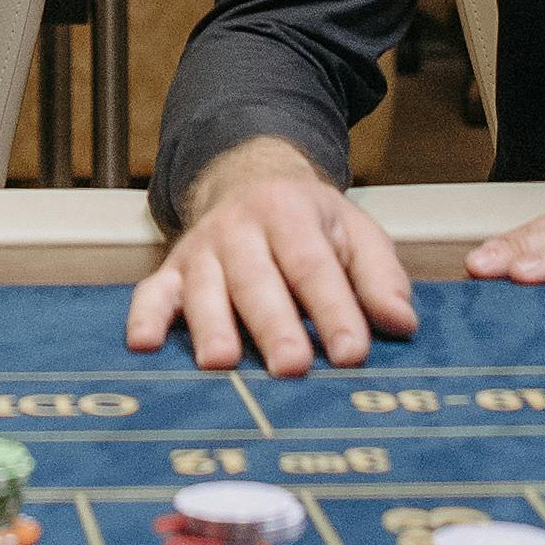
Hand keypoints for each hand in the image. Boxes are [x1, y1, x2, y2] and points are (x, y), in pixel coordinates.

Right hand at [124, 137, 418, 375]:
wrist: (247, 177)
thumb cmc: (308, 222)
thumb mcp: (354, 232)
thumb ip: (380, 277)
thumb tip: (401, 323)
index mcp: (291, 214)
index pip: (314, 266)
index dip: (334, 310)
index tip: (352, 353)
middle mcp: (241, 229)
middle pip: (258, 281)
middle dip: (275, 325)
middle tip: (292, 366)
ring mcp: (202, 250)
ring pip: (205, 289)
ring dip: (211, 326)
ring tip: (221, 363)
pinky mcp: (171, 271)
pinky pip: (152, 292)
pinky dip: (144, 317)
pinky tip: (144, 344)